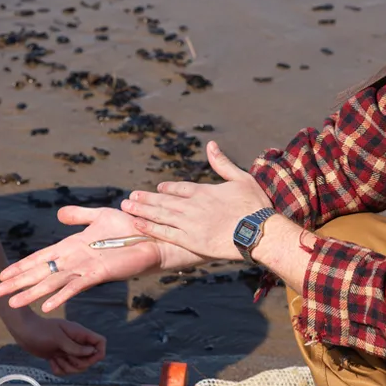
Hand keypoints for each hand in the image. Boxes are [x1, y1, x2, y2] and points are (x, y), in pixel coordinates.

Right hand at [0, 206, 201, 312]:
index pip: (42, 258)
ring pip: (52, 282)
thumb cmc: (128, 227)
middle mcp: (75, 260)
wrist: (152, 236)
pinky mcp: (99, 273)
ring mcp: (85, 268)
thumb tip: (59, 215)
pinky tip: (46, 306)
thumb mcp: (99, 216)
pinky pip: (76, 286)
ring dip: (32, 293)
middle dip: (18, 283)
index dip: (22, 266)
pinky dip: (60, 295)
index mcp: (72, 247)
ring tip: (12, 303)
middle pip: (41, 273)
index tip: (2, 274)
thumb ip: (79, 216)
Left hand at [11, 317, 106, 374]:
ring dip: (67, 367)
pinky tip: (50, 361)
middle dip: (78, 364)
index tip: (88, 358)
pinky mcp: (59, 356)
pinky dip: (59, 369)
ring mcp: (68, 350)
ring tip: (55, 358)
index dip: (98, 353)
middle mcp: (76, 342)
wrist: (23, 330)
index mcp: (79, 333)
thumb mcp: (58, 339)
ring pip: (77, 367)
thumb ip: (75, 347)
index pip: (100, 342)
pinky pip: (65, 370)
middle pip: (89, 360)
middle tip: (64, 357)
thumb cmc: (40, 330)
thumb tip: (92, 352)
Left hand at [121, 141, 272, 260]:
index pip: (179, 188)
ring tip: (127, 208)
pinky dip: (150, 228)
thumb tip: (211, 144)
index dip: (167, 190)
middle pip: (164, 201)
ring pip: (160, 215)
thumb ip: (222, 163)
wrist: (258, 231)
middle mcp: (192, 206)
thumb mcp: (241, 178)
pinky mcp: (191, 240)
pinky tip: (138, 224)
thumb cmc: (255, 205)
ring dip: (142, 211)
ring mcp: (190, 223)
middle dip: (145, 199)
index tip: (157, 189)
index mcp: (204, 191)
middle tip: (130, 197)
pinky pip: (166, 233)